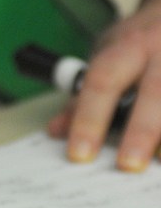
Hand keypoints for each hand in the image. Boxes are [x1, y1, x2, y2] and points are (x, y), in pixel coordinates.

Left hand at [48, 0, 160, 170]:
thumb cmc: (139, 42)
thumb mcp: (108, 57)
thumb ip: (83, 98)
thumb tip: (57, 131)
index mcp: (128, 47)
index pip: (103, 83)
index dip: (89, 120)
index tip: (79, 155)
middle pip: (156, 90)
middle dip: (142, 130)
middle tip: (128, 165)